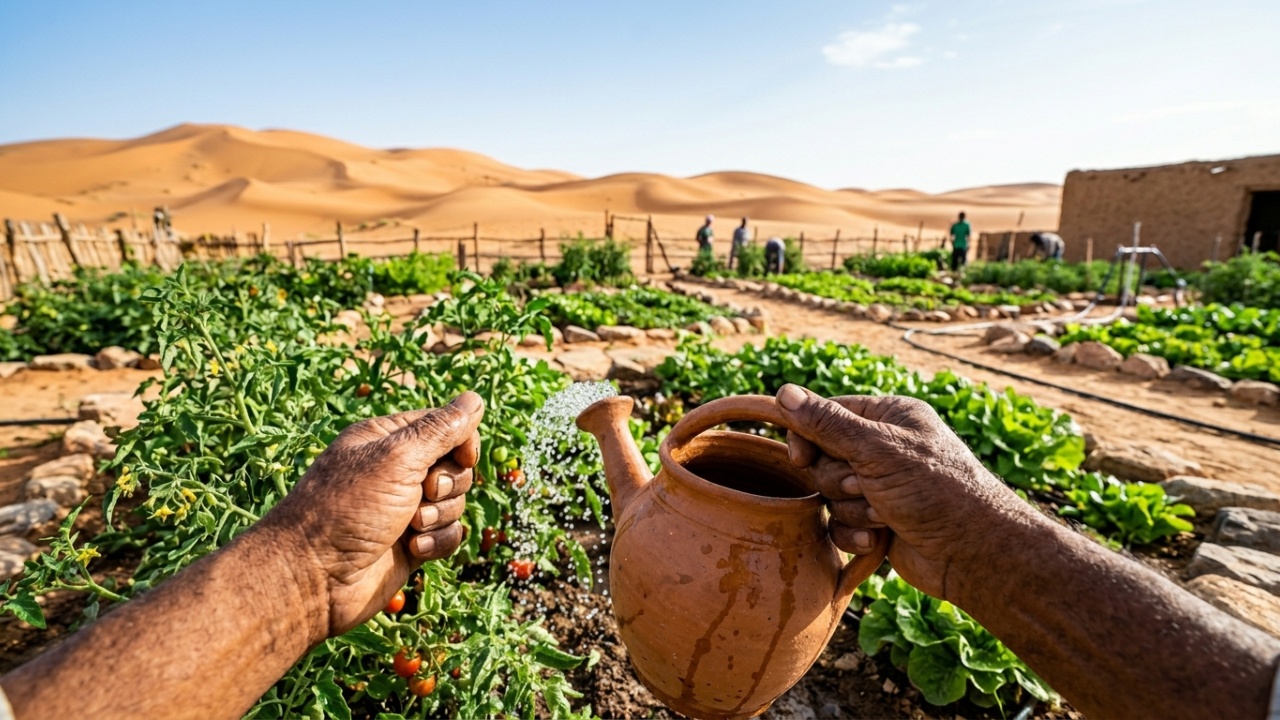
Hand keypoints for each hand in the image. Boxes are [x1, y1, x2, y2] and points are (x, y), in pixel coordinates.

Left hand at [262, 392, 483, 637]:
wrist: (315, 577)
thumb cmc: (348, 508)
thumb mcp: (396, 458)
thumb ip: (440, 429)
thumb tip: (475, 398)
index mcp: (388, 440)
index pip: (446, 426)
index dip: (462, 440)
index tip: (462, 457)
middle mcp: (398, 471)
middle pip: (456, 466)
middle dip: (448, 483)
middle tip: (422, 493)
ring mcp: (405, 509)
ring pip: (456, 503)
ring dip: (439, 515)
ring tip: (411, 526)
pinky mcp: (412, 544)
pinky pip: (449, 534)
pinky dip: (437, 541)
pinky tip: (413, 549)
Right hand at [776, 384, 1039, 599]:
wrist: (971, 552)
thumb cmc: (934, 489)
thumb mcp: (876, 449)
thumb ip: (826, 423)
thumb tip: (783, 392)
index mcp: (889, 417)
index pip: (826, 413)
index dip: (808, 436)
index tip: (801, 458)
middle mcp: (884, 448)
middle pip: (823, 458)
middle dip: (839, 480)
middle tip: (865, 487)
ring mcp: (880, 486)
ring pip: (829, 495)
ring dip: (852, 509)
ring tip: (885, 515)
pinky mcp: (877, 521)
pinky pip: (840, 524)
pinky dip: (855, 533)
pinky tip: (879, 538)